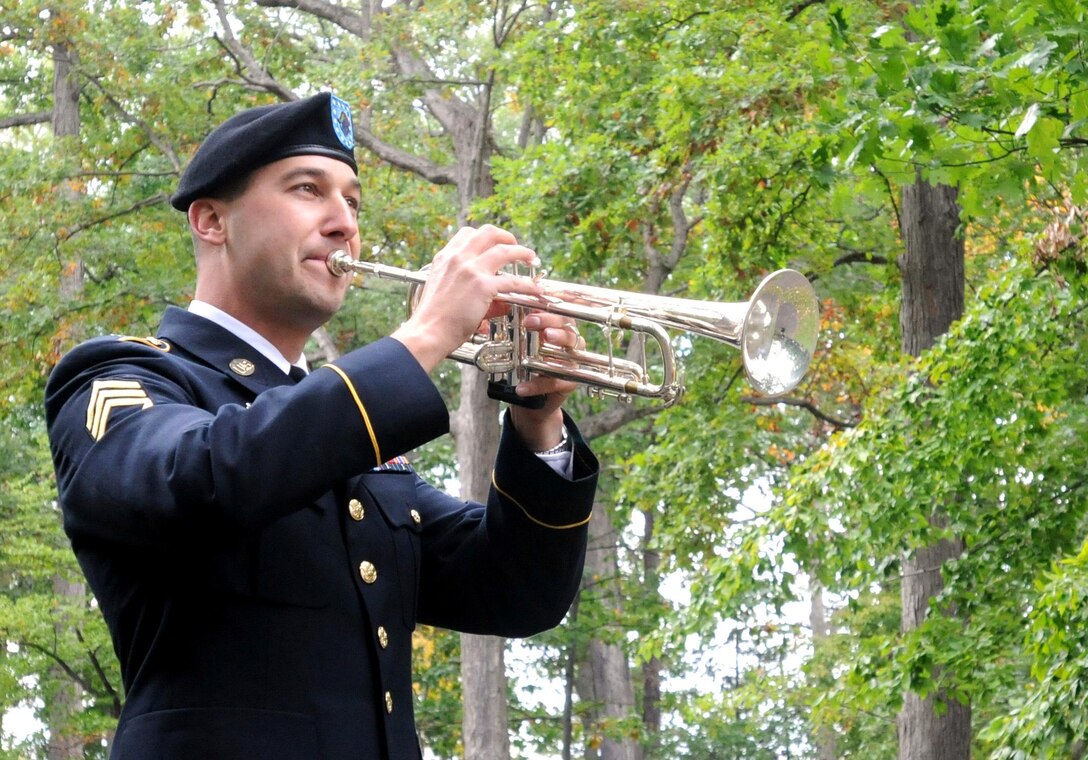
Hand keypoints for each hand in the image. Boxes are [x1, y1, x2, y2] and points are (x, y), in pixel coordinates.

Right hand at [391, 225, 543, 372]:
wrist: (428, 331)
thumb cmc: (434, 319)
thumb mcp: (445, 291)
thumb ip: (470, 288)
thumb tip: (501, 300)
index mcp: (445, 257)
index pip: (467, 234)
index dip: (485, 237)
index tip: (495, 243)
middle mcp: (458, 258)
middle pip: (488, 232)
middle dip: (506, 236)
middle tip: (516, 246)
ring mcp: (471, 269)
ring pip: (505, 250)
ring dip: (522, 252)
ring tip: (531, 259)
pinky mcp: (483, 286)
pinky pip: (513, 281)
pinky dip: (527, 284)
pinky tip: (535, 289)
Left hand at [508, 312, 582, 451]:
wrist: (533, 400)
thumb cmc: (529, 366)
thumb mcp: (523, 345)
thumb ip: (519, 328)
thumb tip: (502, 309)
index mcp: (561, 329)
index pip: (559, 314)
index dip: (546, 309)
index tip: (529, 308)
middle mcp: (571, 344)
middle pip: (567, 328)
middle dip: (549, 322)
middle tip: (531, 322)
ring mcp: (573, 364)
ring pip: (568, 353)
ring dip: (553, 348)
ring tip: (540, 345)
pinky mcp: (570, 383)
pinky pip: (555, 382)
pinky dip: (537, 385)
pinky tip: (522, 387)